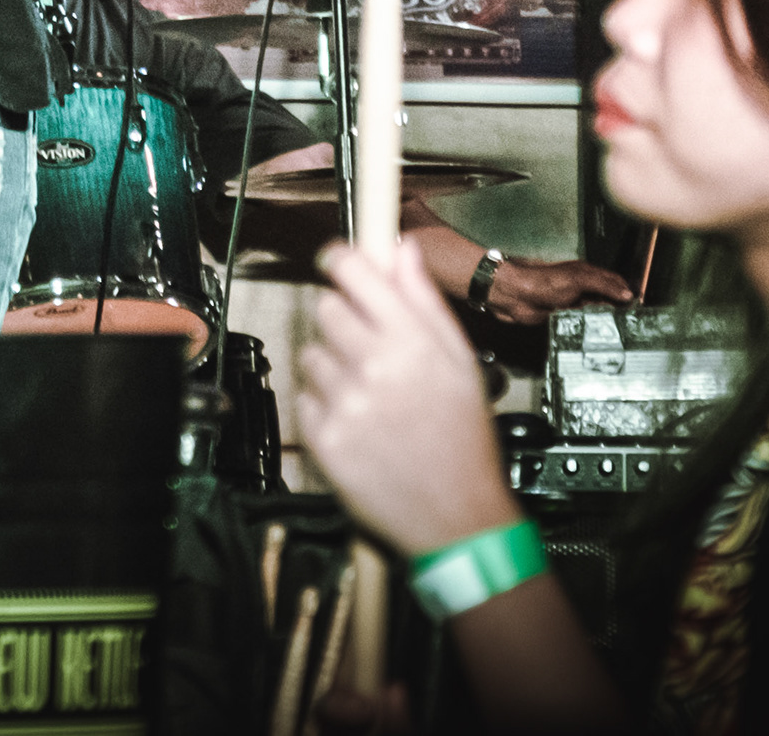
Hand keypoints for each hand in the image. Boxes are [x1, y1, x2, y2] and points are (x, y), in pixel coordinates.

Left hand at [299, 236, 520, 556]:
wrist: (457, 517)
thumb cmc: (463, 439)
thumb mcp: (459, 362)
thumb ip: (424, 302)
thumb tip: (401, 251)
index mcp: (411, 342)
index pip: (353, 272)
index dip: (342, 259)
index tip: (339, 261)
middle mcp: (373, 368)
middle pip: (326, 306)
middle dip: (343, 316)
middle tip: (369, 344)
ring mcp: (344, 404)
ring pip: (312, 352)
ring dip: (333, 364)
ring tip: (369, 393)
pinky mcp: (323, 437)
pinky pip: (305, 396)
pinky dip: (325, 403)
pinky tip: (358, 421)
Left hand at [480, 255, 636, 323]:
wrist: (514, 294)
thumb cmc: (542, 280)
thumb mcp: (578, 279)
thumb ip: (603, 285)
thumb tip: (627, 293)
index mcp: (587, 274)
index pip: (615, 283)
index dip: (628, 293)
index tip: (641, 306)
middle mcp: (582, 288)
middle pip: (607, 299)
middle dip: (620, 308)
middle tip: (634, 322)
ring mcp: (572, 303)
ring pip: (596, 313)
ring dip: (606, 319)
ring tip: (621, 331)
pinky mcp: (563, 317)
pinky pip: (582, 324)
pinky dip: (591, 328)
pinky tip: (599, 335)